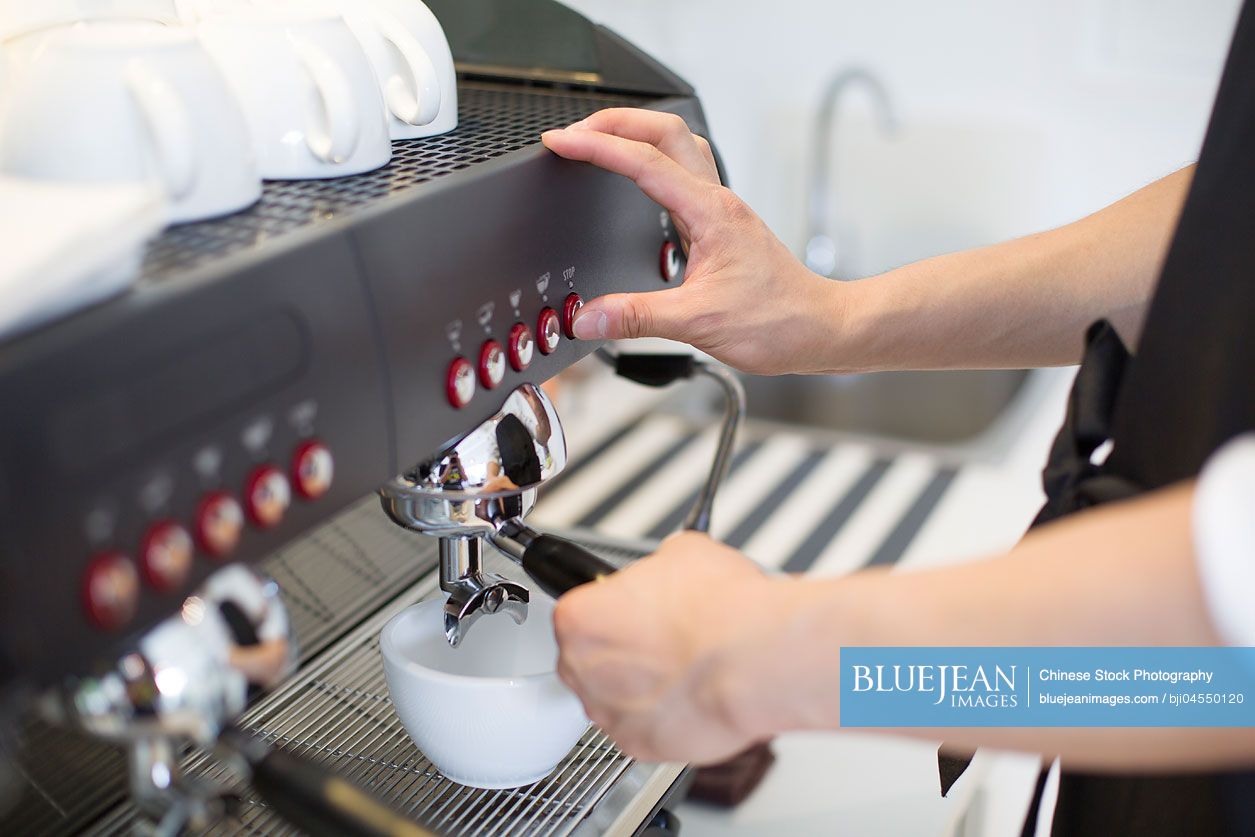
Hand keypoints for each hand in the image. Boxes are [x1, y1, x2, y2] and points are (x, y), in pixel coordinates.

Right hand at [541, 109, 846, 374]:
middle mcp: (717, 202)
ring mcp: (721, 211)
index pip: (644, 162)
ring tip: (601, 142)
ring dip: (638, 135)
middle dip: (616, 121)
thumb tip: (587, 317)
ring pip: (678, 146)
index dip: (597, 147)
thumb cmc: (778, 322)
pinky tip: (637, 184)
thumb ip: (636, 318)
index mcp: (710, 213)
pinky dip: (651, 165)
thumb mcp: (698, 323)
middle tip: (576, 131)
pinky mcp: (722, 226)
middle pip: (665, 131)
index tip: (561, 142)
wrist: (820, 330)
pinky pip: (683, 175)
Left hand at [552, 532, 796, 763]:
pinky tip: (691, 694)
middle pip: (590, 658)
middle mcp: (584, 668)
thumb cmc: (718, 612)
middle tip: (661, 635)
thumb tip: (669, 566)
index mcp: (580, 618)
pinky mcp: (640, 745)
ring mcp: (610, 711)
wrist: (754, 659)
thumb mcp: (684, 552)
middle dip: (622, 649)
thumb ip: (658, 566)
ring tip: (683, 665)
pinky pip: (643, 728)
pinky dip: (663, 716)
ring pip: (615, 696)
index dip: (613, 607)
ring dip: (640, 685)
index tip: (635, 607)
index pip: (579, 612)